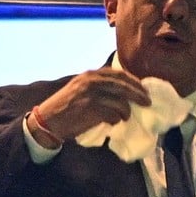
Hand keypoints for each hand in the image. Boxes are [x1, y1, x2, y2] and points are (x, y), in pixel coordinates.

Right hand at [35, 68, 150, 141]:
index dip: (134, 81)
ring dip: (126, 111)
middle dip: (138, 94)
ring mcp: (92, 94)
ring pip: (120, 101)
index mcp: (91, 74)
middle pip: (124, 86)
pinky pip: (113, 114)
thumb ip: (100, 86)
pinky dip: (116, 119)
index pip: (119, 74)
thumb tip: (125, 92)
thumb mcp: (82, 89)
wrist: (48, 121)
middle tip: (147, 102)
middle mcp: (92, 81)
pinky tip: (113, 122)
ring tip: (125, 117)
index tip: (144, 89)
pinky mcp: (91, 109)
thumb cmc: (67, 107)